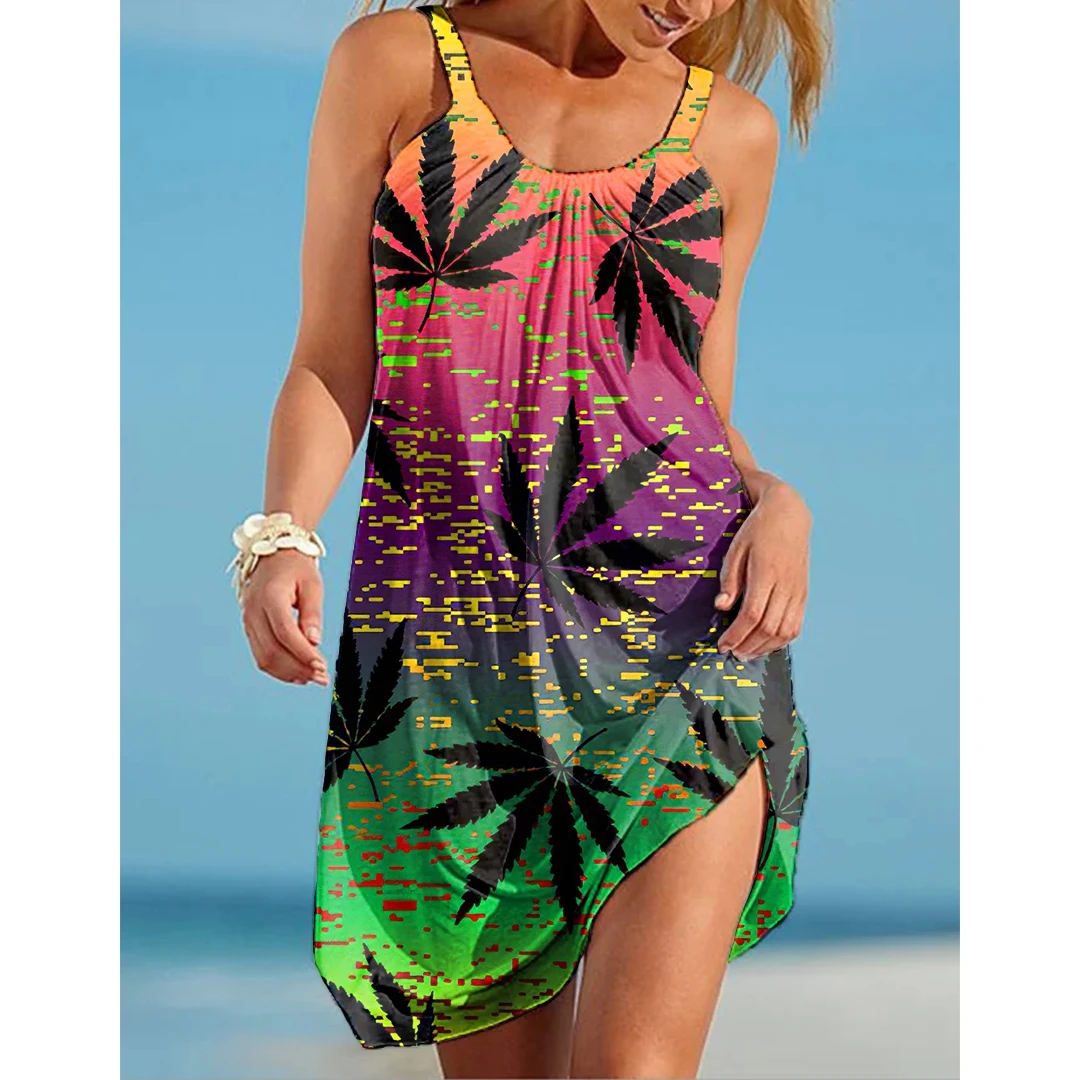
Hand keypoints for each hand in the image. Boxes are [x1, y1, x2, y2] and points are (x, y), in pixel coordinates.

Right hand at [240, 550, 328, 685]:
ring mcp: (248, 622)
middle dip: (298, 668)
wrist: (271, 554)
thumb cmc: (295, 567)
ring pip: (263, 658)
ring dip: (288, 673)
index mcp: (270, 597)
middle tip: (322, 677)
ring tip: (312, 678)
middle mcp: (253, 611)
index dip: (303, 653)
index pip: (285, 633)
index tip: (322, 666)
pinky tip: (297, 673)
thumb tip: (314, 642)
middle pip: (272, 650)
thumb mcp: (312, 584)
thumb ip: (313, 612)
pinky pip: (260, 655)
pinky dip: (279, 668)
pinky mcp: (249, 628)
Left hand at [715, 482, 810, 661]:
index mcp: (766, 573)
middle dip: (748, 646)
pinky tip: (767, 644)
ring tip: (746, 653)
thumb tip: (721, 607)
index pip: (752, 615)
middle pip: (768, 628)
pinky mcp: (804, 593)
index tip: (722, 645)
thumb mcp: (736, 548)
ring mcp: (798, 591)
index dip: (736, 634)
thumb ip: (730, 579)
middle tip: (731, 653)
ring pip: (785, 631)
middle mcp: (786, 585)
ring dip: (765, 647)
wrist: (789, 515)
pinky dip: (782, 640)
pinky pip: (797, 624)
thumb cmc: (757, 530)